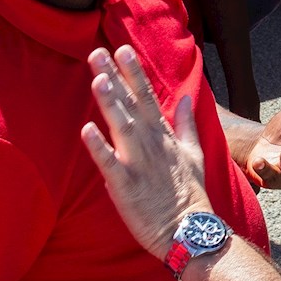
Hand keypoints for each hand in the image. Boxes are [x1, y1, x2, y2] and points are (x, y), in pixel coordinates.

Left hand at [80, 44, 216, 259]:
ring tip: (98, 79)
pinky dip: (99, 148)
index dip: (134, 73)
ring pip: (122, 127)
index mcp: (163, 136)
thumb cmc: (190, 194)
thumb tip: (185, 99)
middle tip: (98, 52)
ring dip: (110, 103)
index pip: (147, 98)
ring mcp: (138, 164)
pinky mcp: (126, 187)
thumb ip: (186, 124)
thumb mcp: (194, 153)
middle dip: (115, 78)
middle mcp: (151, 145)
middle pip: (131, 105)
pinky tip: (86, 130)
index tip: (122, 50)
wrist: (190, 230)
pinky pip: (110, 164)